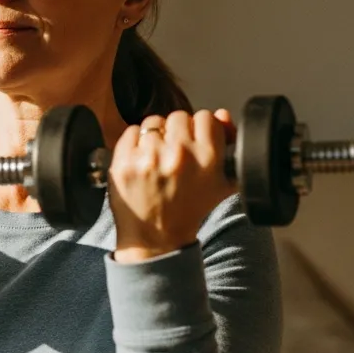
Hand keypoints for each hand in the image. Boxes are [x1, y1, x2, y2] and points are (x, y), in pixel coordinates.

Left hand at [109, 109, 236, 262]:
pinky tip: (141, 161)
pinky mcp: (124, 162)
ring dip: (156, 136)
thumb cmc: (190, 209)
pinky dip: (136, 143)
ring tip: (157, 158)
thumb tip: (222, 114)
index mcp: (207, 158)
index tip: (196, 141)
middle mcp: (179, 154)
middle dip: (178, 132)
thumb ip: (229, 146)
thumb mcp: (221, 183)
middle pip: (179, 117)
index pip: (206, 117)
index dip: (201, 128)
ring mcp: (149, 157)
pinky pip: (132, 132)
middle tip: (175, 152)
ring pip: (154, 123)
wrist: (156, 238)